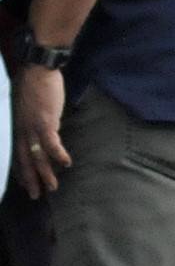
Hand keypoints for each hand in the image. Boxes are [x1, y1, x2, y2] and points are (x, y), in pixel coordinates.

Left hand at [13, 66, 67, 197]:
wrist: (37, 70)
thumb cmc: (36, 84)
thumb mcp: (32, 106)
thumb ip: (38, 119)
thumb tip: (50, 128)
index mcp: (18, 126)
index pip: (17, 154)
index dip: (20, 170)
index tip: (24, 183)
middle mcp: (22, 130)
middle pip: (24, 160)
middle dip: (30, 179)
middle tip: (35, 195)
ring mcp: (32, 127)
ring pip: (36, 156)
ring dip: (44, 173)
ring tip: (52, 188)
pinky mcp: (46, 122)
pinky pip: (51, 143)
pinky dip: (58, 155)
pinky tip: (66, 164)